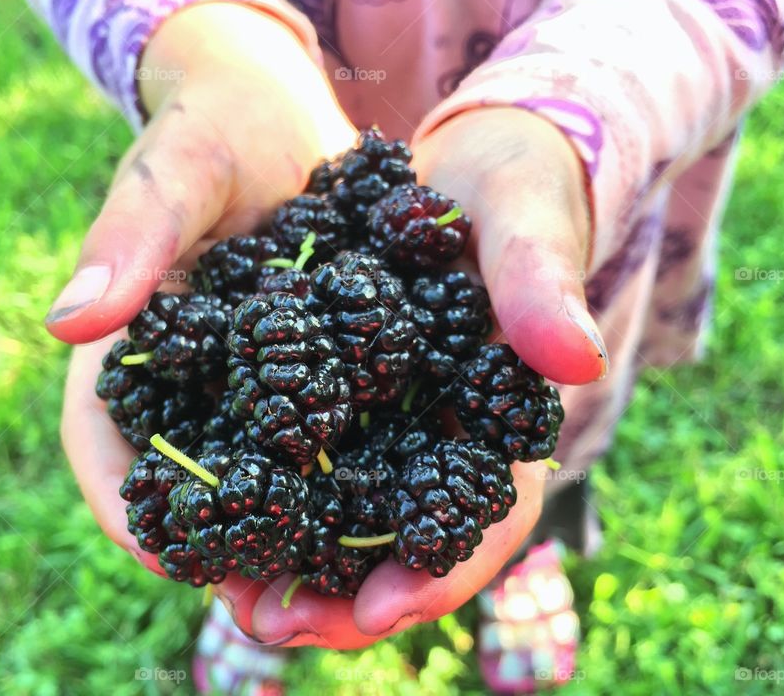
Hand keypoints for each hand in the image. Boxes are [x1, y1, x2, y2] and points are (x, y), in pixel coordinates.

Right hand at [52, 3, 352, 564]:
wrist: (287, 111)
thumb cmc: (215, 126)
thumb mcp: (178, 169)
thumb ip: (132, 236)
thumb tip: (67, 321)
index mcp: (134, 345)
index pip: (103, 439)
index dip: (126, 504)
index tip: (169, 555)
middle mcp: (192, 378)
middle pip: (189, 479)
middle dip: (225, 545)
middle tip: (270, 598)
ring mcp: (255, 381)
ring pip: (262, 473)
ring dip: (295, 529)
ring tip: (342, 576)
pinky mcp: (319, 371)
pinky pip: (331, 434)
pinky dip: (355, 471)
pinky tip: (398, 499)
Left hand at [209, 108, 606, 647]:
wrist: (466, 161)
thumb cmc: (513, 186)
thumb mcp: (527, 218)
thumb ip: (543, 278)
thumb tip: (574, 361)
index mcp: (503, 420)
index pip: (488, 519)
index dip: (440, 574)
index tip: (377, 611)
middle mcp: (445, 437)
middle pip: (402, 544)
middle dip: (341, 597)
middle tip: (266, 622)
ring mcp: (393, 420)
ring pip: (347, 518)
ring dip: (290, 562)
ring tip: (222, 589)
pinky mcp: (343, 391)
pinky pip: (304, 459)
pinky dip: (264, 492)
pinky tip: (208, 509)